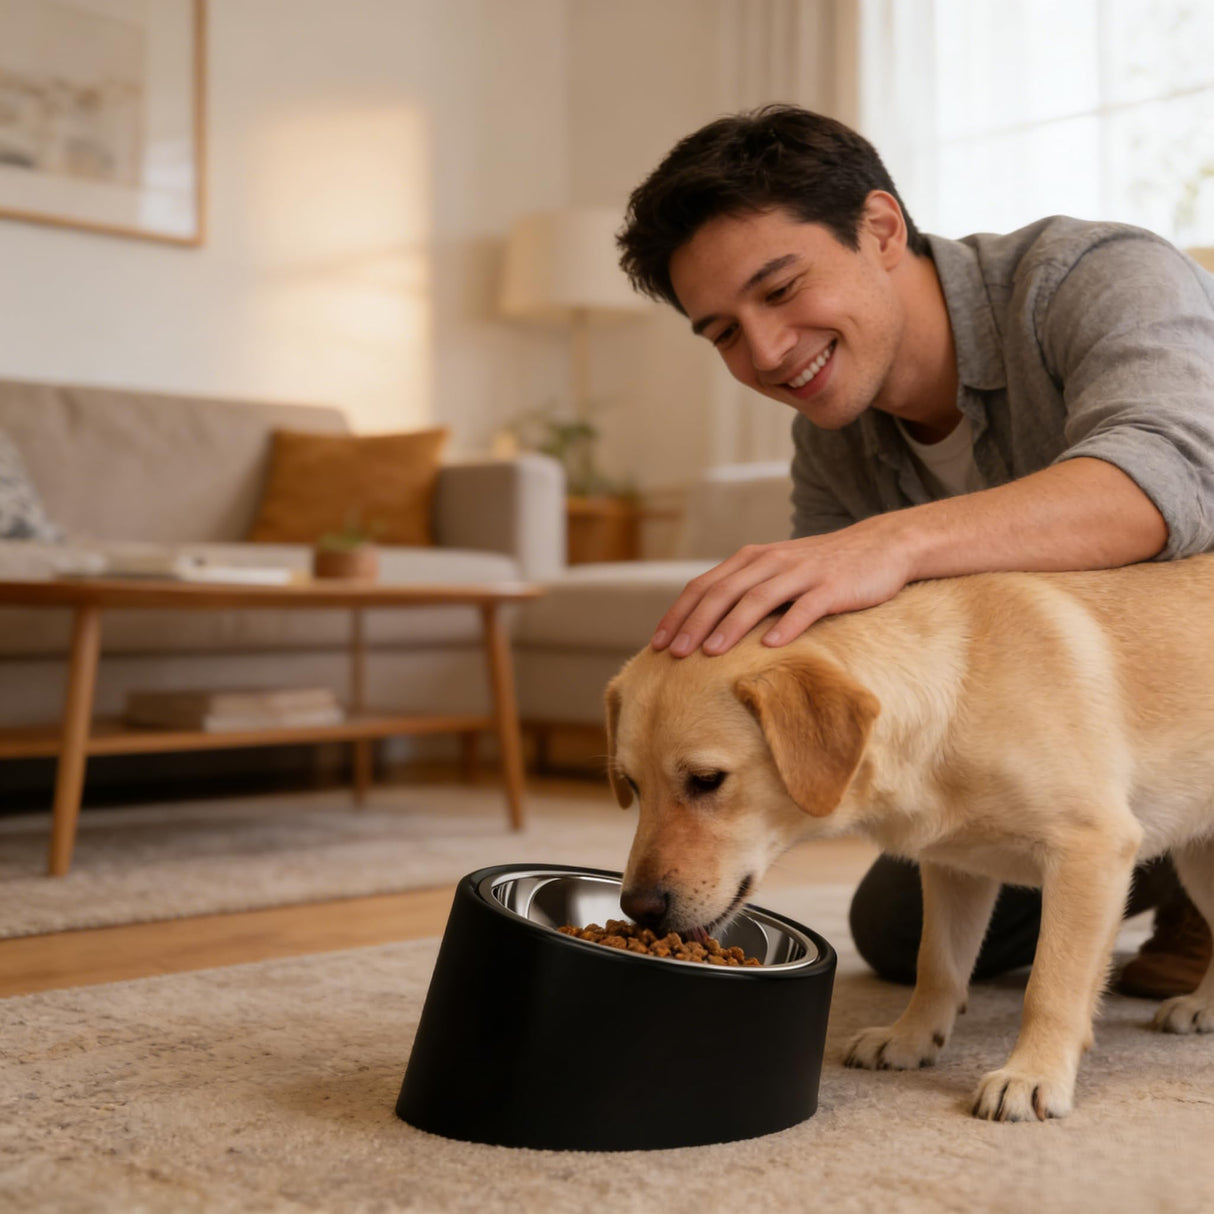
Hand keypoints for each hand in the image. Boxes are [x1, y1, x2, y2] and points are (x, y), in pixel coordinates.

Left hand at [651, 513, 916, 656]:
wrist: (880, 547)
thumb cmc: (821, 569)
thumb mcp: (776, 573)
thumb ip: (744, 592)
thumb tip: (704, 629)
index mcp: (751, 560)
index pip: (703, 586)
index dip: (678, 614)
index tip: (657, 644)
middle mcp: (771, 562)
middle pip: (723, 592)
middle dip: (694, 623)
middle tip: (674, 655)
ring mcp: (802, 573)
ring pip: (758, 598)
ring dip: (731, 626)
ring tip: (710, 653)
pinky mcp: (832, 587)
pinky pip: (806, 607)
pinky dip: (786, 625)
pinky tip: (770, 646)